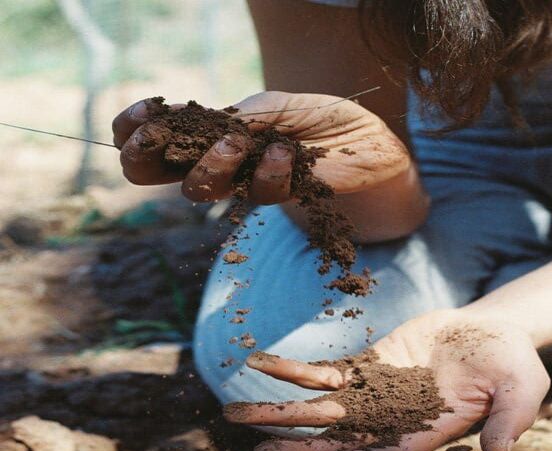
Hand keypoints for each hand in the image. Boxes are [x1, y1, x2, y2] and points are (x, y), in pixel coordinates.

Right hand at [111, 91, 410, 203]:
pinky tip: (283, 152)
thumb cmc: (339, 127)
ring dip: (211, 166)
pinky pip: (261, 191)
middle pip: (176, 169)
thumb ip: (255, 114)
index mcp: (230, 133)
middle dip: (153, 160)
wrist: (385, 159)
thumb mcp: (293, 106)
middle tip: (143, 151)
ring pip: (208, 186)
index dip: (144, 131)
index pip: (176, 135)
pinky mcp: (286, 201)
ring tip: (236, 144)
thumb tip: (219, 127)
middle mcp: (237, 164)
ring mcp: (257, 185)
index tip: (123, 128)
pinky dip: (268, 170)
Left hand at [224, 309, 550, 450]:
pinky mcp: (367, 368)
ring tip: (236, 412)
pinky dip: (293, 369)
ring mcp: (375, 394)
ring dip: (280, 409)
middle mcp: (391, 421)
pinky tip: (260, 364)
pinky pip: (324, 371)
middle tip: (253, 448)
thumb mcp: (523, 388)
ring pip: (320, 406)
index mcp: (424, 432)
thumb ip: (512, 418)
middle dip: (297, 441)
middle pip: (337, 436)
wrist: (491, 332)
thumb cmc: (511, 364)